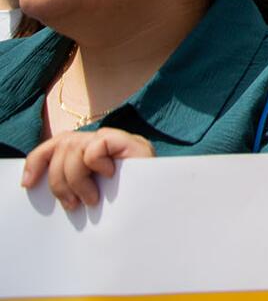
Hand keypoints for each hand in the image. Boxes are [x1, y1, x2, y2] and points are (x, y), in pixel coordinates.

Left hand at [21, 127, 153, 209]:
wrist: (162, 207)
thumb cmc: (130, 204)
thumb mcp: (93, 193)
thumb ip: (75, 181)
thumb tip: (37, 182)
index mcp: (92, 150)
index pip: (56, 143)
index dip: (36, 160)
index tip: (27, 184)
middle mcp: (103, 140)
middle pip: (61, 145)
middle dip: (58, 180)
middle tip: (72, 204)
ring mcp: (116, 139)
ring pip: (73, 148)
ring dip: (75, 180)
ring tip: (91, 199)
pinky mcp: (128, 142)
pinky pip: (95, 149)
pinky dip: (96, 165)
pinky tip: (109, 177)